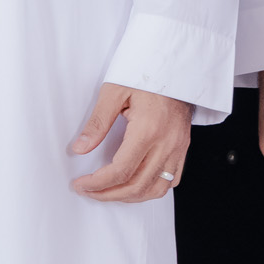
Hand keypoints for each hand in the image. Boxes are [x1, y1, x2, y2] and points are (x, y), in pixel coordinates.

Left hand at [68, 83, 191, 201]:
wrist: (175, 66)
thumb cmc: (144, 75)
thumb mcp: (114, 91)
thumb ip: (97, 122)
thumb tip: (80, 148)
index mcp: (148, 129)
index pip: (121, 170)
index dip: (98, 183)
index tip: (81, 184)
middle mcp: (166, 143)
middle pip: (137, 186)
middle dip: (108, 194)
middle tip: (88, 191)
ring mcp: (177, 147)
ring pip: (155, 189)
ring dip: (130, 197)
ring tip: (109, 192)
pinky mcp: (183, 148)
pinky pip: (171, 181)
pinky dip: (151, 189)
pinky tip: (135, 184)